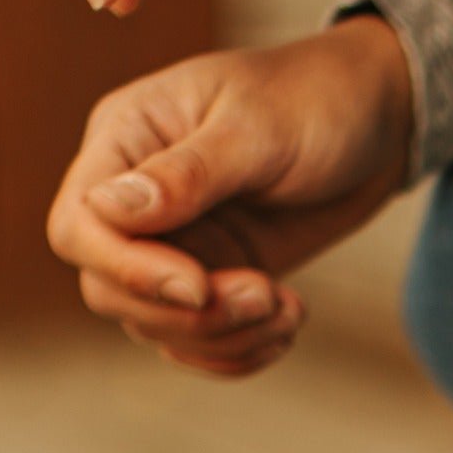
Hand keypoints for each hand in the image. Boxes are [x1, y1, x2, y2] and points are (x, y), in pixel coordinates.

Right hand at [46, 21, 414, 377]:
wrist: (373, 123)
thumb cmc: (313, 102)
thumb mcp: (256, 129)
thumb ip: (187, 173)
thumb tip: (108, 208)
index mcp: (126, 140)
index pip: (79, 228)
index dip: (128, 272)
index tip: (199, 286)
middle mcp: (139, 198)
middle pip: (110, 291)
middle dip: (189, 315)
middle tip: (267, 293)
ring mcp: (176, 243)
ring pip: (158, 325)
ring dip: (227, 336)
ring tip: (291, 310)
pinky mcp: (218, 276)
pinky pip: (202, 340)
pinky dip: (241, 350)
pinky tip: (288, 326)